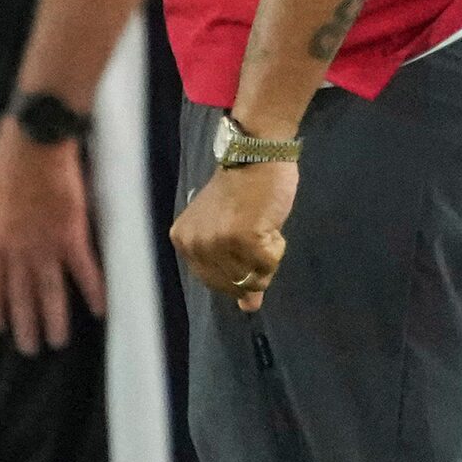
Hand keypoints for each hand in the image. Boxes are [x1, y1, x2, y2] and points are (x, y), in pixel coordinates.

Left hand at [0, 116, 105, 354]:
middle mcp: (18, 249)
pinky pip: (83, 269)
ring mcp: (45, 244)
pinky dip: (92, 290)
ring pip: (50, 290)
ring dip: (54, 319)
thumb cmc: (1, 157)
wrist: (33, 143)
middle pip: (22, 294)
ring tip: (57, 342)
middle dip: (26, 324)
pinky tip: (99, 310)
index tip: (1, 328)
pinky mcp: (71, 234)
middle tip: (30, 349)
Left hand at [171, 161, 296, 312]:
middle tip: (258, 234)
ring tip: (265, 228)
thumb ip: (231, 266)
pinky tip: (272, 226)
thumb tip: (250, 307)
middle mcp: (196, 245)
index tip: (245, 242)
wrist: (256, 153)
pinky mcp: (245, 238)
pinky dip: (277, 248)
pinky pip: (270, 264)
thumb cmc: (242, 187)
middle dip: (253, 268)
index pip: (214, 282)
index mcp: (184, 242)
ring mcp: (219, 243)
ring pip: (253, 278)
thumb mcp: (227, 227)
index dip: (238, 271)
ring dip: (267, 257)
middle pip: (233, 285)